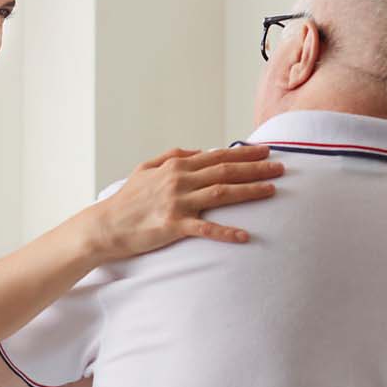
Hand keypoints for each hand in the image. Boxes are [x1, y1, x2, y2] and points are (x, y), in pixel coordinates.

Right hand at [84, 145, 281, 259]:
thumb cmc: (127, 199)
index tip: (266, 150)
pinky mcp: (173, 226)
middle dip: (255, 168)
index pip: (217, 156)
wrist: (106, 225)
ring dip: (249, 191)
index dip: (244, 153)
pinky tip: (245, 236)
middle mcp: (179, 180)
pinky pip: (205, 229)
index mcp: (175, 166)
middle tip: (281, 167)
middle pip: (225, 171)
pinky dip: (226, 232)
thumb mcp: (146, 169)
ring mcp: (177, 203)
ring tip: (272, 190)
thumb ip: (172, 157)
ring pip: (221, 193)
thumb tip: (197, 151)